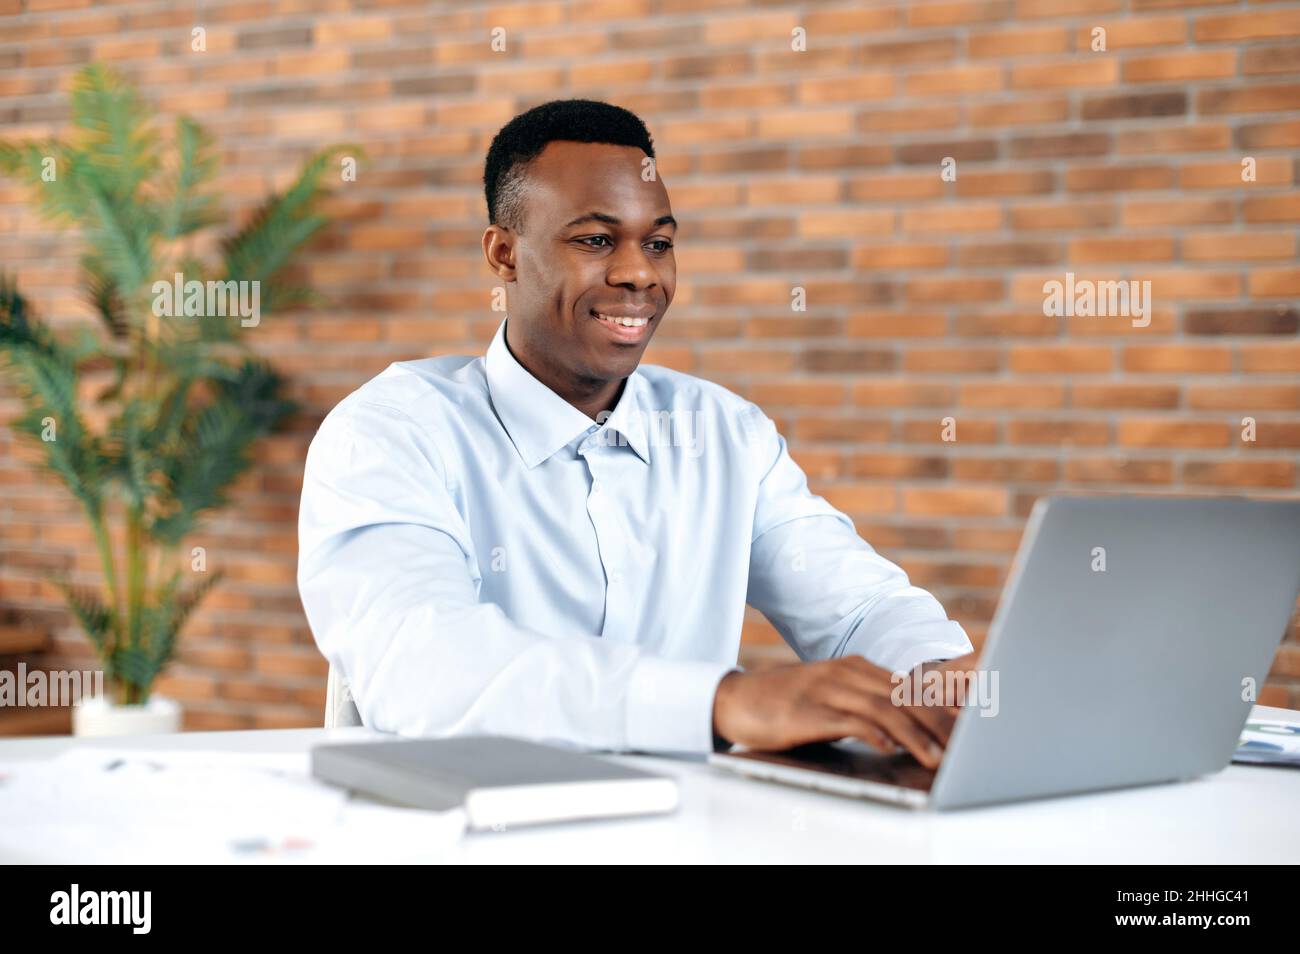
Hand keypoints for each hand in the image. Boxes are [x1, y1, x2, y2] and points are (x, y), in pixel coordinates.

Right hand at [711, 655, 961, 768]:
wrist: (737, 699)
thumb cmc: (787, 704)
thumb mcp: (832, 697)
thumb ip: (865, 705)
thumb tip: (905, 731)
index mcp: (856, 667)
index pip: (910, 687)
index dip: (941, 709)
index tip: (968, 729)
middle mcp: (846, 673)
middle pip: (903, 696)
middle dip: (938, 723)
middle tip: (963, 747)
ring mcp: (827, 688)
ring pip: (883, 709)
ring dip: (914, 735)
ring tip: (935, 758)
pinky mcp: (809, 709)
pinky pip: (849, 720)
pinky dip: (874, 734)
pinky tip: (889, 748)